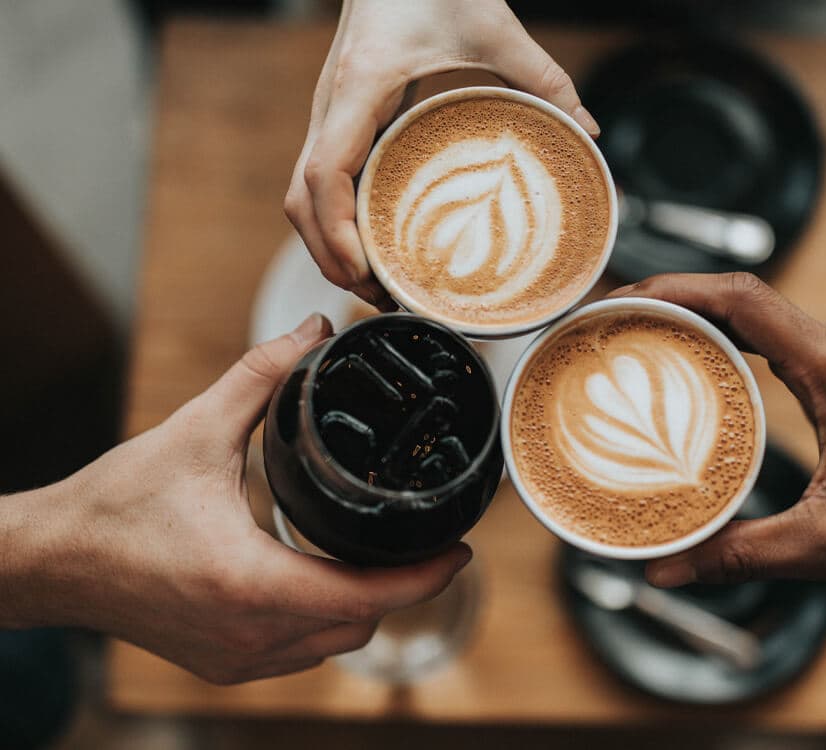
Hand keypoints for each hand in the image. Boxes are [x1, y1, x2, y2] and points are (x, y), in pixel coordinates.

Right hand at [0, 314, 471, 683]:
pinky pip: (299, 653)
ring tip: (379, 555)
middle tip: (423, 541)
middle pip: (360, 623)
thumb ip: (261, 376)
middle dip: (401, 587)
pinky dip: (323, 620)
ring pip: (332, 644)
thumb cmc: (115, 504)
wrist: (52, 560)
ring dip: (363, 605)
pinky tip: (322, 579)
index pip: (367, 596)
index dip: (424, 577)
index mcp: (251, 582)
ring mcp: (235, 658)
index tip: (461, 550)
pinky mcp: (221, 663)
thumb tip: (311, 332)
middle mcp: (250, 634)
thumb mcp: (195, 430)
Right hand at [284, 0, 598, 308]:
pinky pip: (319, 181)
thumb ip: (544, 78)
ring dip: (327, 245)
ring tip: (374, 284)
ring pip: (301, 197)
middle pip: (301, 203)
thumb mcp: (493, 26)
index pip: (323, 176)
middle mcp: (330, 106)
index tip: (366, 272)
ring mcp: (327, 114)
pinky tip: (370, 243)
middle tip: (379, 297)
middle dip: (331, 258)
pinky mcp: (338, 118)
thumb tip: (587, 131)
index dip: (336, 233)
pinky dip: (334, 221)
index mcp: (359, 88)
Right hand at [608, 274, 825, 589]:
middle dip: (667, 295)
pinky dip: (718, 334)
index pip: (744, 299)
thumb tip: (666, 568)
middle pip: (738, 293)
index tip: (621, 300)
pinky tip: (683, 359)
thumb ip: (740, 553)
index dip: (675, 290)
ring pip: (750, 308)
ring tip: (631, 331)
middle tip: (608, 319)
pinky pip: (765, 334)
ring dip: (691, 310)